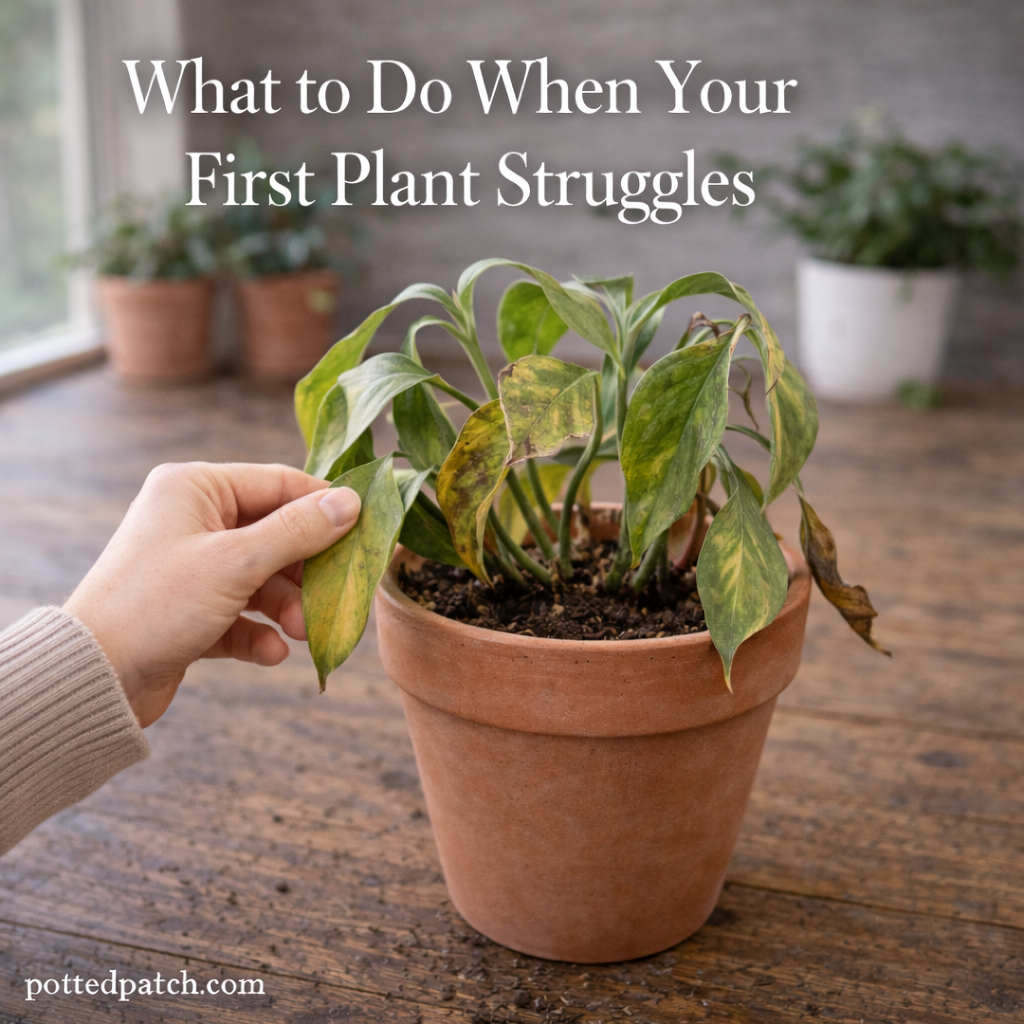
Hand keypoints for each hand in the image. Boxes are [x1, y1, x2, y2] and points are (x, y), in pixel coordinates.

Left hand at [64, 462, 359, 727]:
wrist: (91, 678)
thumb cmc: (158, 604)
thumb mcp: (236, 562)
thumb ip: (298, 531)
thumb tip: (351, 501)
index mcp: (195, 488)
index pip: (279, 483)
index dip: (324, 507)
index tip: (365, 531)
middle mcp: (192, 519)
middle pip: (275, 533)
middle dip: (306, 570)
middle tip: (334, 595)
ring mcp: (190, 565)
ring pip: (261, 576)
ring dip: (287, 606)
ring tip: (303, 632)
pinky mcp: (189, 609)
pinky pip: (239, 612)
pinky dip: (258, 631)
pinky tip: (271, 653)